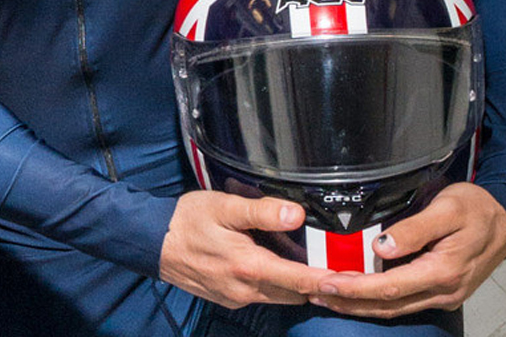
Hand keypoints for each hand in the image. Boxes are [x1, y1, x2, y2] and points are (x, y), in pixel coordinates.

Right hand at [160, 191, 323, 308]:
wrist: (152, 242)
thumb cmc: (186, 221)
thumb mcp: (223, 206)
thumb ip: (261, 211)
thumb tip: (295, 214)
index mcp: (249, 266)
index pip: (302, 280)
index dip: (330, 281)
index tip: (353, 280)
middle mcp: (246, 290)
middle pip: (297, 293)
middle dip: (316, 282)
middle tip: (334, 264)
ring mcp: (237, 298)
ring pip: (281, 297)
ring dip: (295, 284)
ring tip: (304, 261)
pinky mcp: (229, 299)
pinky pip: (262, 296)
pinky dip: (274, 284)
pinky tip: (268, 263)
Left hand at [309, 183, 505, 315]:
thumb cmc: (476, 208)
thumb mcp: (448, 209)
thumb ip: (415, 229)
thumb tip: (382, 247)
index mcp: (444, 271)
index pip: (389, 287)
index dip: (354, 289)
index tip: (325, 284)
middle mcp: (444, 290)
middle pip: (388, 305)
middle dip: (349, 303)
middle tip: (313, 294)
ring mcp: (445, 294)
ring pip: (395, 308)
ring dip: (360, 305)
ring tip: (327, 298)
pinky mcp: (442, 291)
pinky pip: (405, 302)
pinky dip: (378, 301)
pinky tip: (357, 293)